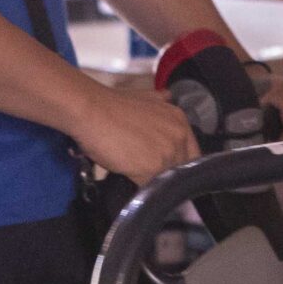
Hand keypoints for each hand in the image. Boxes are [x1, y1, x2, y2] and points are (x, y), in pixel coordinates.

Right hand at [72, 83, 198, 186]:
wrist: (91, 110)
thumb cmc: (111, 104)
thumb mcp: (144, 96)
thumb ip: (160, 102)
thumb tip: (168, 96)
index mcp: (179, 120)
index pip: (191, 153)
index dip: (177, 162)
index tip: (164, 166)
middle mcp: (180, 136)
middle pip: (181, 168)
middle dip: (166, 172)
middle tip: (147, 172)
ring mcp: (168, 153)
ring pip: (166, 178)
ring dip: (153, 181)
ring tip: (135, 174)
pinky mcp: (152, 168)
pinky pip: (151, 187)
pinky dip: (141, 187)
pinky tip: (129, 178)